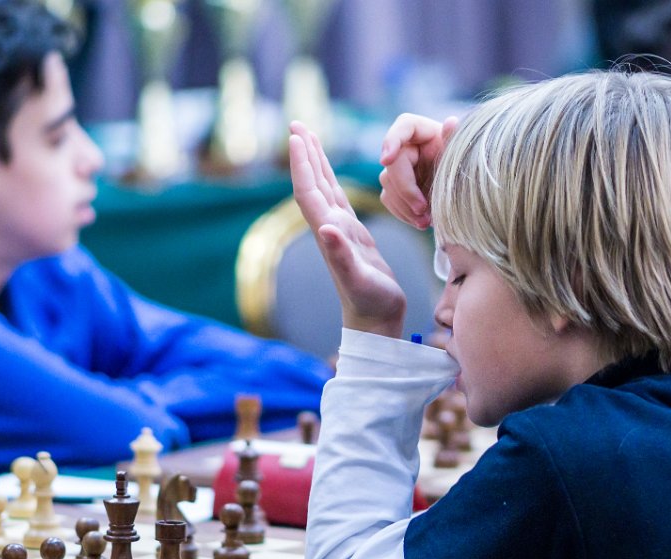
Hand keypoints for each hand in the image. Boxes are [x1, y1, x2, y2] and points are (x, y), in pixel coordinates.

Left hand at [288, 122, 405, 338]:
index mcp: (331, 233)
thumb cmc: (371, 304)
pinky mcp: (354, 237)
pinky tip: (331, 174)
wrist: (374, 323)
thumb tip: (326, 228)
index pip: (310, 192)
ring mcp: (341, 232)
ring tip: (309, 138)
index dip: (303, 164)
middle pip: (312, 184)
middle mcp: (331, 229)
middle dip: (304, 154)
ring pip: (325, 189)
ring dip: (315, 163)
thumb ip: (342, 256)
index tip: (297, 136)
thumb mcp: (359, 281)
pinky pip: (339, 201)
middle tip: (296, 124)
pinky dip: (332, 181)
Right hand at [378, 113, 458, 228]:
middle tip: (423, 209)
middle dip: (405, 190)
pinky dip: (403, 213)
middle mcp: (408, 147)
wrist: (468, 193)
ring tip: (427, 221)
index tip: (386, 160)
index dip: (391, 141)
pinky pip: (389, 199)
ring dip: (405, 206)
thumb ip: (454, 141)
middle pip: (393, 164)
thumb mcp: (462, 156)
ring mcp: (399, 168)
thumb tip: (451, 121)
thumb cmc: (467, 168)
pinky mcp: (396, 187)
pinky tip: (420, 222)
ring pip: (388, 184)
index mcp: (425, 132)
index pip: (403, 126)